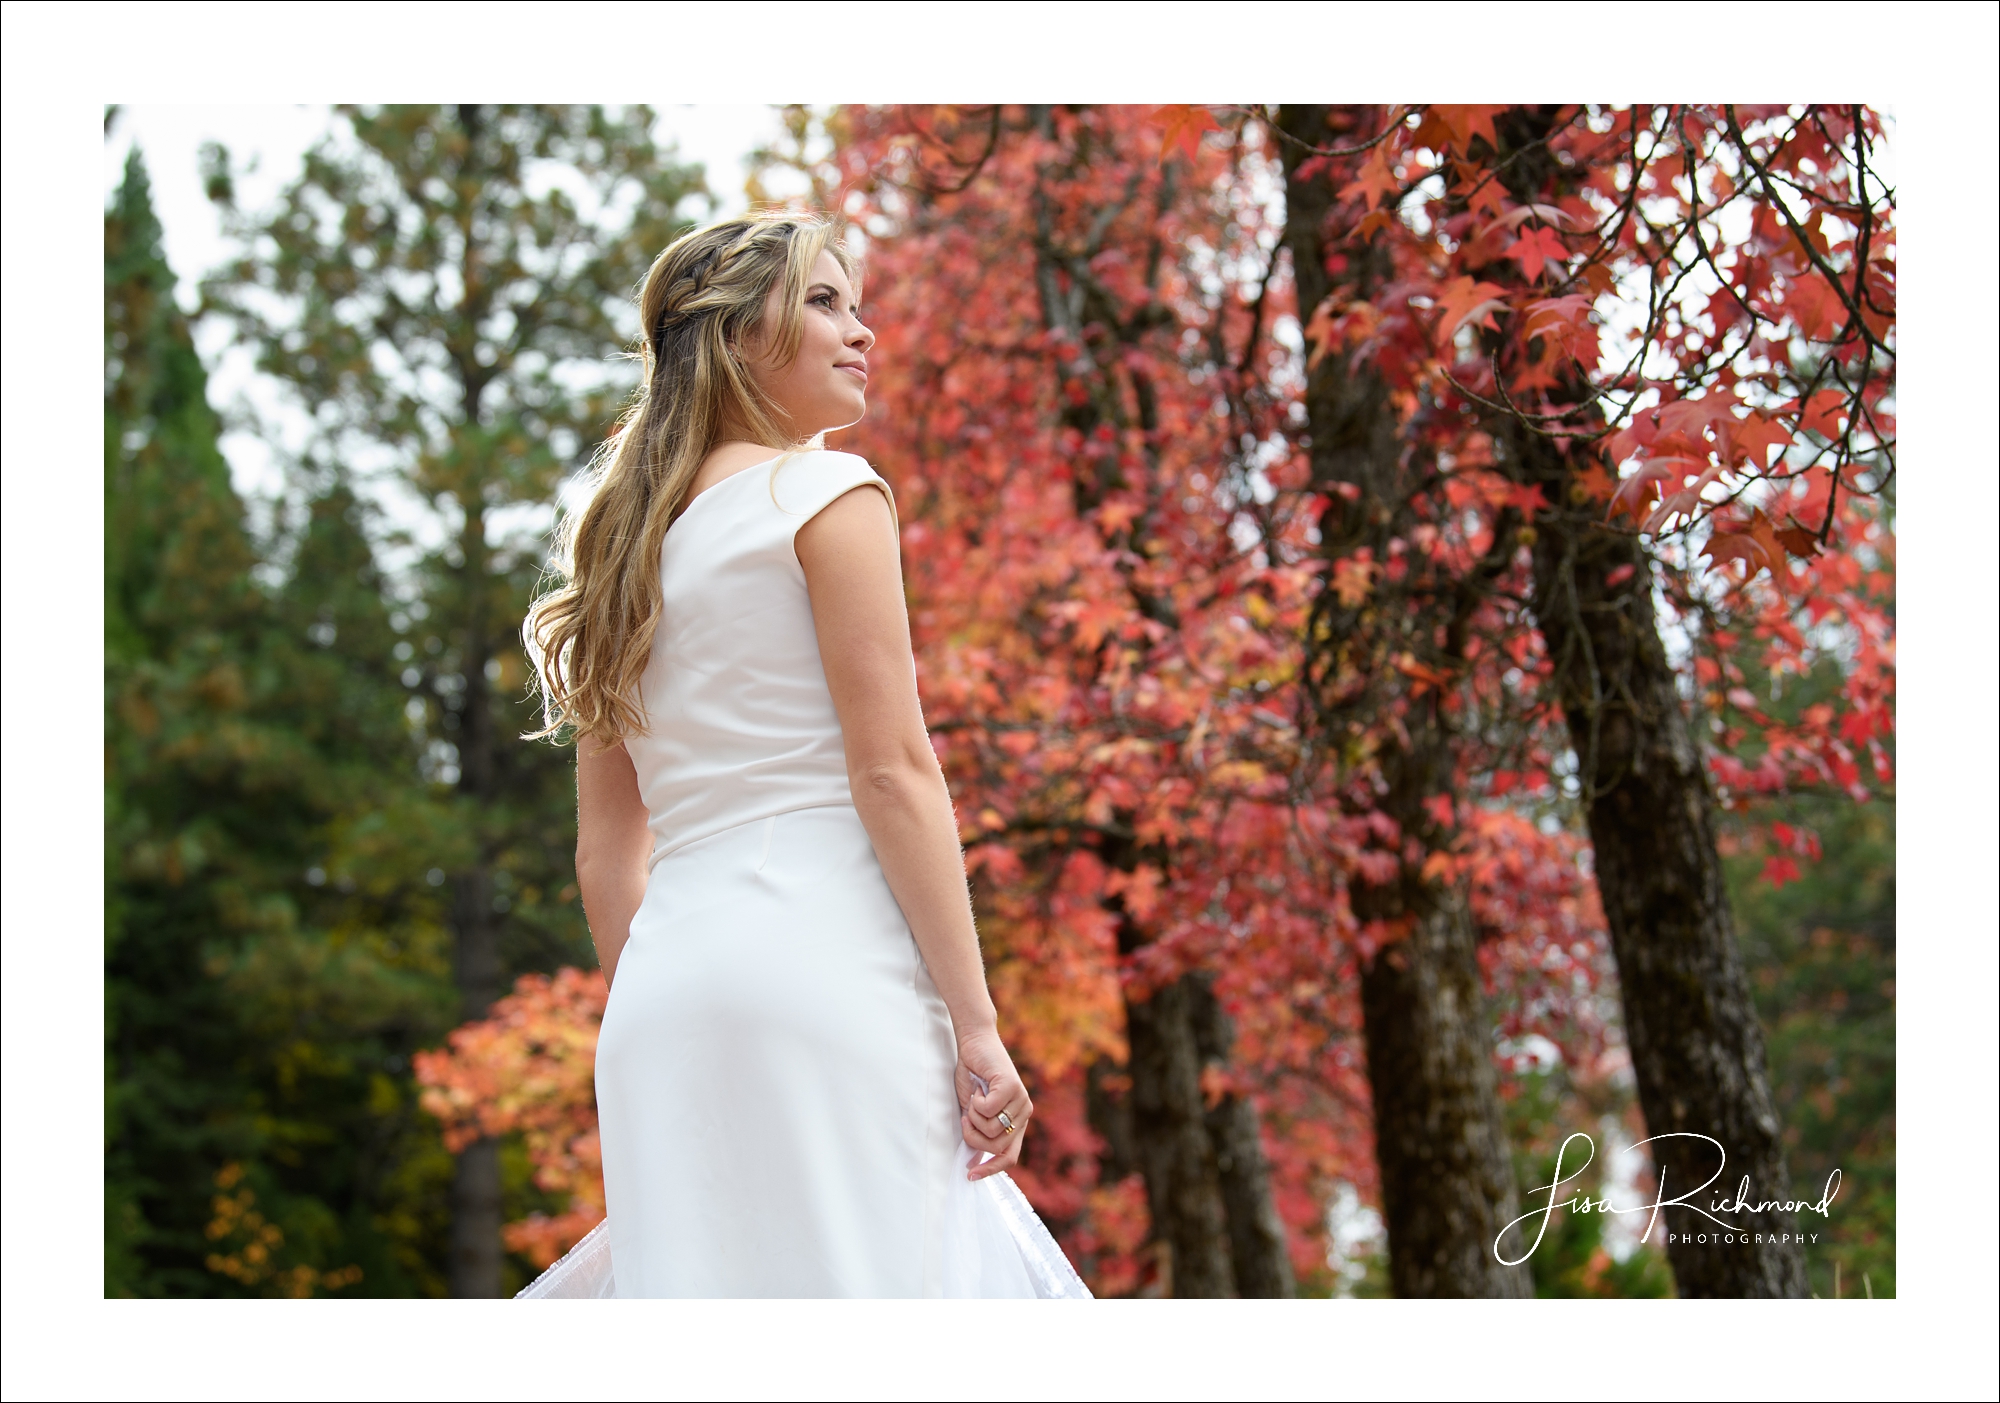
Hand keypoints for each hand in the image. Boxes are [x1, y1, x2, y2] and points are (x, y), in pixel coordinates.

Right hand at [953, 1027, 1032, 1181]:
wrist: (974, 1043)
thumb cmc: (972, 1076)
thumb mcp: (974, 1112)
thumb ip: (978, 1133)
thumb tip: (973, 1162)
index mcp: (1017, 1121)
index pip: (1010, 1156)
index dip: (991, 1169)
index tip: (970, 1175)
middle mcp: (1024, 1113)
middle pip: (997, 1146)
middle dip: (973, 1136)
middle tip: (966, 1116)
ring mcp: (1021, 1100)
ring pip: (992, 1130)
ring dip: (973, 1116)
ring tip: (974, 1097)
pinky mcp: (1013, 1088)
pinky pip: (989, 1111)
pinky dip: (976, 1102)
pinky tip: (978, 1088)